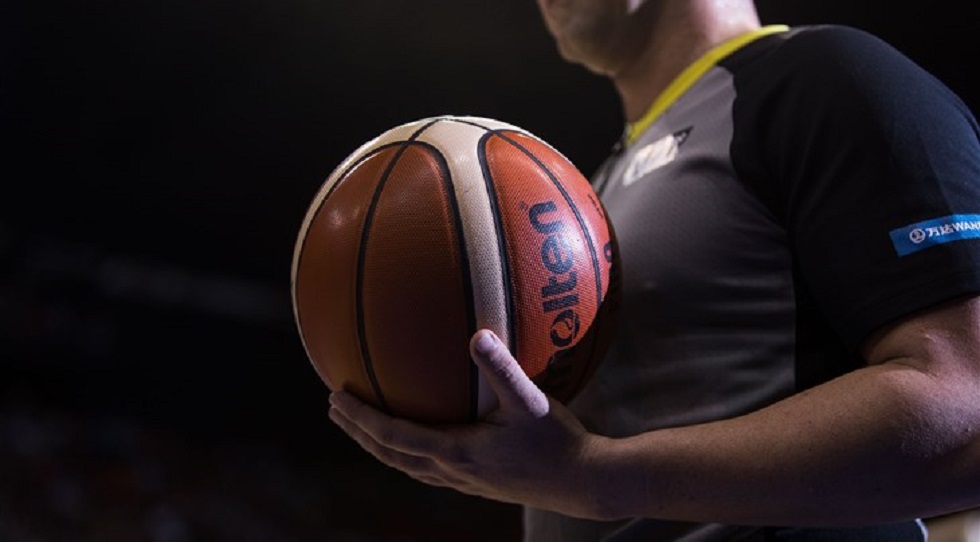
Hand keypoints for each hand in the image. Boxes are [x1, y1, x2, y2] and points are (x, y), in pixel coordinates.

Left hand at [328, 329, 602, 516]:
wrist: (585, 484)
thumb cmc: (560, 442)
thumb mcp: (532, 401)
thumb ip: (502, 367)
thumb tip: (477, 332)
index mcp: (457, 452)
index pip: (394, 436)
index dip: (361, 419)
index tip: (335, 398)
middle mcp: (454, 472)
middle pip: (391, 455)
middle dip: (359, 433)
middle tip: (335, 409)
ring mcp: (466, 482)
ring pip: (408, 466)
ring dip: (380, 445)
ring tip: (364, 426)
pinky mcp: (480, 485)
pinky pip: (430, 469)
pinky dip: (409, 453)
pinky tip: (419, 439)